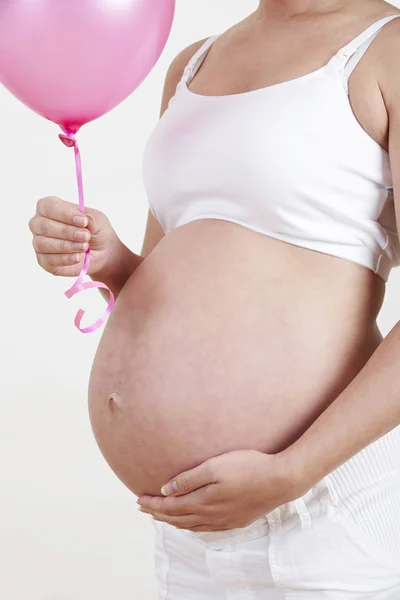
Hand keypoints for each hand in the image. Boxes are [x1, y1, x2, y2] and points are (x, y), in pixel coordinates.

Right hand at [29, 196, 119, 277]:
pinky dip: (65, 259)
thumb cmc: (94, 231)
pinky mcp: (44, 261)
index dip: (65, 214)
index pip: (48, 206)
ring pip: (43, 244)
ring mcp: (39, 243)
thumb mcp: (98, 220)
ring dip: (66, 246)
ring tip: (84, 247)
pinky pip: (48, 260)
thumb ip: (91, 218)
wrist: (101, 252)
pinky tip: (78, 257)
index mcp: (49, 207)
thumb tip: (84, 221)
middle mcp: (39, 224)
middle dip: (67, 232)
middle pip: (44, 226)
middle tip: (86, 236)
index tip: (83, 221)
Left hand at [137, 449, 299, 531]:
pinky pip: (205, 529)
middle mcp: (211, 516)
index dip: (152, 504)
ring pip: (190, 526)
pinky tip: (190, 522)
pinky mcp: (236, 521)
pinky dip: (190, 526)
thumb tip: (166, 490)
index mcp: (203, 502)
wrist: (280, 480)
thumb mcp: (215, 466)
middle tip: (143, 508)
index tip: (138, 499)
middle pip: (177, 518)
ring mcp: (224, 521)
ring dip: (172, 521)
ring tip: (161, 515)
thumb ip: (189, 479)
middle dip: (158, 513)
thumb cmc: (248, 467)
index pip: (170, 507)